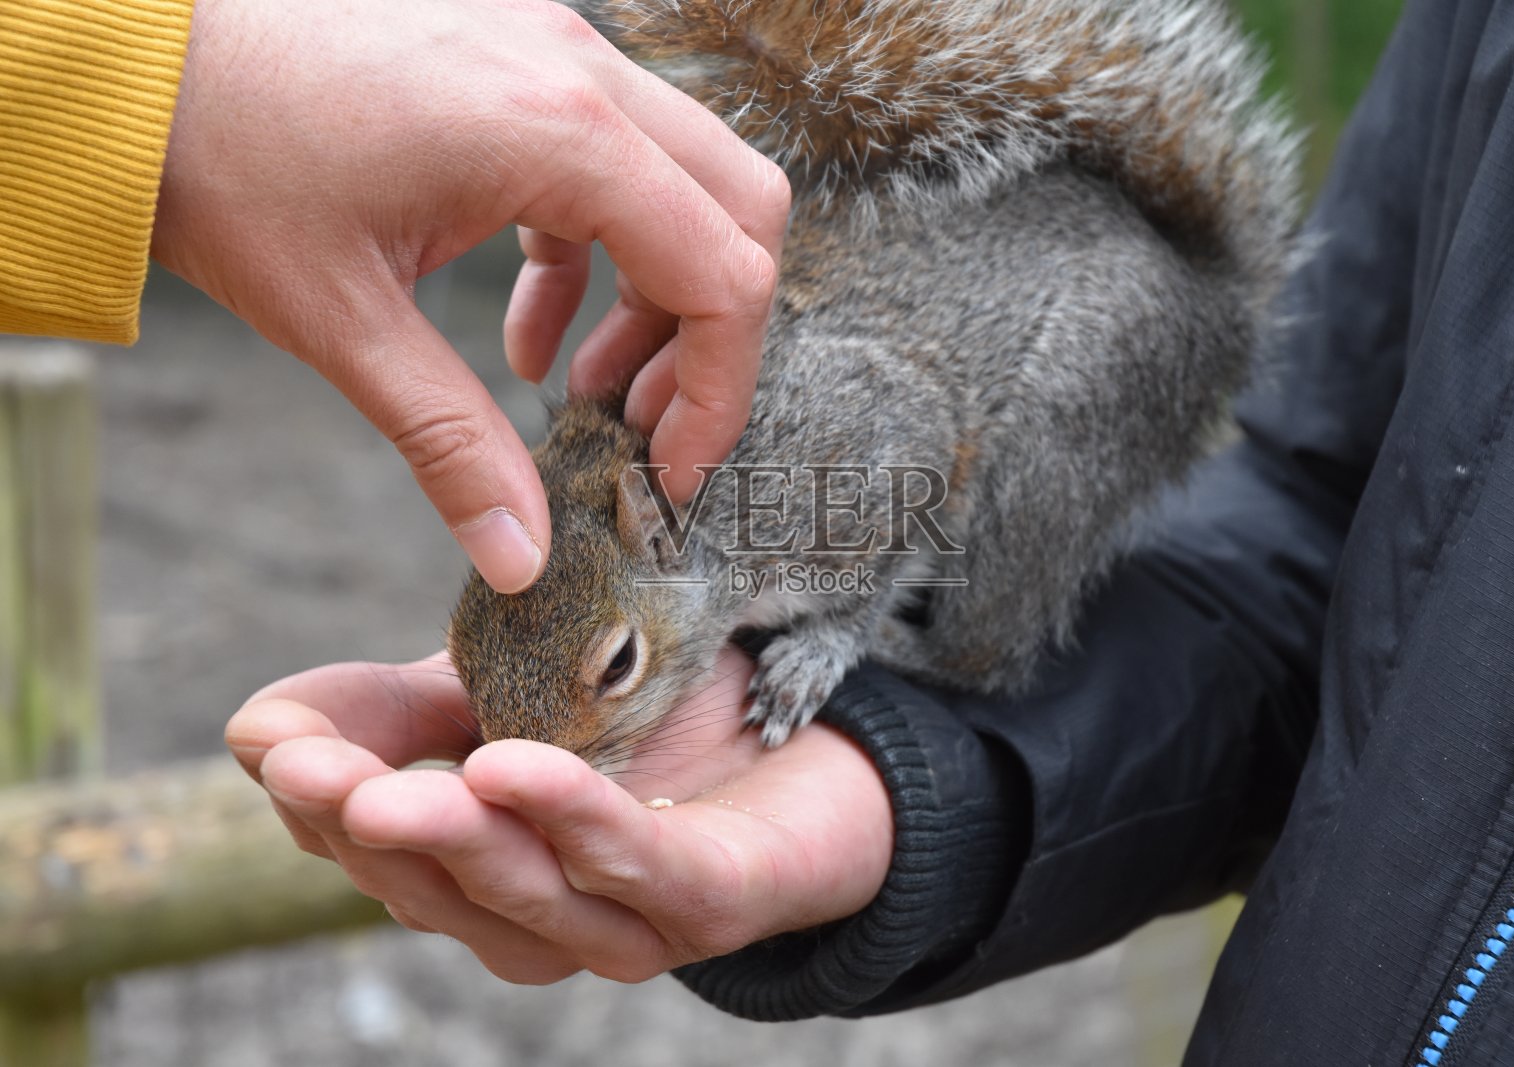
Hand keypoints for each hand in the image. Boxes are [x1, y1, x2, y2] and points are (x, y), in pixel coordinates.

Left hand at [155, 0, 788, 592]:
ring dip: (659, 295)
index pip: (722, 271)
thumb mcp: (343, 321)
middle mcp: (578, 74)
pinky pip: (613, 163)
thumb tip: (523, 558)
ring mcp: (554, 53)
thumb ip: (451, 443)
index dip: (718, 388)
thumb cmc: (222, 160)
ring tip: (583, 388)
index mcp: (556, 132)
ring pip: (686, 183)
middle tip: (646, 427)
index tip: (669, 466)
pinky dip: (598, 256)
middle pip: (738, 211)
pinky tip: (528, 329)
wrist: (132, 61)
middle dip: (711, 335)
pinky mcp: (520, 61)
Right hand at [225, 650, 892, 983]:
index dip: (314, 789)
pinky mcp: (707, 904)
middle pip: (428, 883)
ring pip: (518, 895)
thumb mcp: (509, 693)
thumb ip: (404, 710)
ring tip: (387, 791)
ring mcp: (618, 924)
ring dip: (451, 841)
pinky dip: (571, 821)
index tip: (269, 735)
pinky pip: (631, 871)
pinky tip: (513, 771)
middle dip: (361, 824)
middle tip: (304, 770)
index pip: (364, 841)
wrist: (813, 750)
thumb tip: (260, 729)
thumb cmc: (652, 725)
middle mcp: (530, 914)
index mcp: (469, 865)